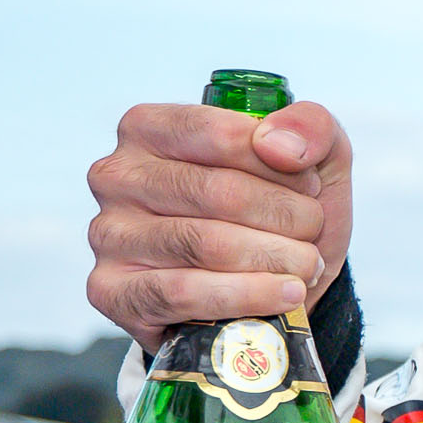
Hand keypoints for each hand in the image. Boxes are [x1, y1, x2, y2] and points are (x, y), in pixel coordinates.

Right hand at [86, 95, 354, 337]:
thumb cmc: (280, 215)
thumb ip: (311, 126)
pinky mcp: (113, 291)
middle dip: (286, 217)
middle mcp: (117, 176)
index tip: (310, 188)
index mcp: (150, 128)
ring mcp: (108, 234)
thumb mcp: (314, 158)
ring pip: (206, 244)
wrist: (274, 292)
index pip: (220, 135)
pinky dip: (249, 296)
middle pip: (219, 192)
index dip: (281, 167)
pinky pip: (184, 294)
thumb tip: (278, 143)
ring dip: (276, 258)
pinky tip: (286, 294)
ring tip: (306, 264)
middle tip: (312, 232)